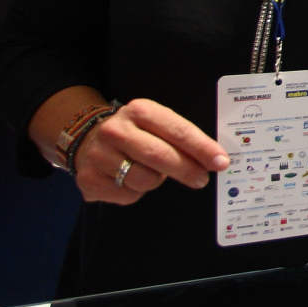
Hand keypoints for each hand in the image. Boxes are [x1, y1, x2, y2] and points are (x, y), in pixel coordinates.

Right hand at [72, 99, 229, 204]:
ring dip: (156, 181)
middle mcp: (116, 130)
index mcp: (139, 111)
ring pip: (145, 180)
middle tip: (201, 179)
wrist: (87, 139)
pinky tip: (127, 179)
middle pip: (160, 156)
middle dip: (187, 170)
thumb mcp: (156, 124)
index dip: (202, 148)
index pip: (178, 131)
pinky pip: (127, 195)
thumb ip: (182, 137)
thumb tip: (215, 158)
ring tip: (150, 171)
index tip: (220, 162)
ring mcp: (98, 155)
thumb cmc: (134, 133)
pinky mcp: (88, 179)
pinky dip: (135, 192)